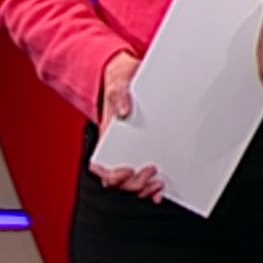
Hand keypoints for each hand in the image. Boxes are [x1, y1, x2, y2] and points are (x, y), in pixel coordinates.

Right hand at [90, 53, 163, 202]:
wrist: (132, 73)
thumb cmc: (121, 80)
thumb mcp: (118, 83)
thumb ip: (119, 95)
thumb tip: (124, 111)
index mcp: (107, 137)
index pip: (100, 167)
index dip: (111, 175)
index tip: (126, 170)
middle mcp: (118, 149)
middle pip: (119, 181)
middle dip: (134, 183)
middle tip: (151, 171)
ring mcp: (133, 152)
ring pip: (132, 183)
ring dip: (144, 188)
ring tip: (159, 183)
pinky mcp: (148, 150)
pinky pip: (147, 175)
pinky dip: (152, 186)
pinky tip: (162, 186)